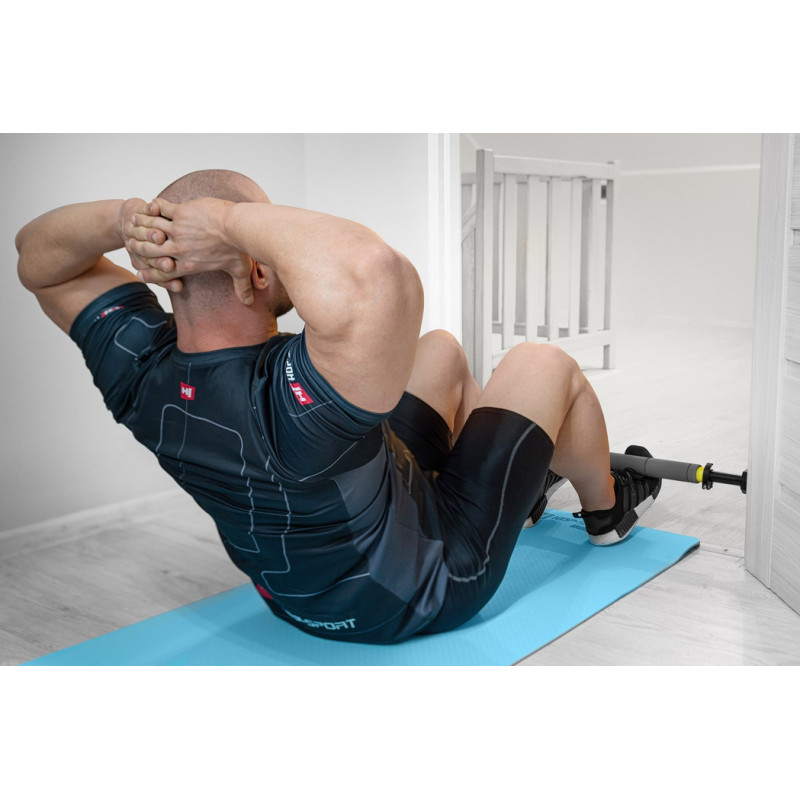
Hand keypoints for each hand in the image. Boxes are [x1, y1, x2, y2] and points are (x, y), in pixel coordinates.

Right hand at [126, 197, 253, 304]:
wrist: (239, 227)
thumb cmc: (241, 249)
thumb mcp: (240, 271)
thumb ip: (242, 288)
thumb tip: (250, 302)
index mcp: (189, 265)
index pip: (161, 272)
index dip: (148, 271)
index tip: (138, 270)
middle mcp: (180, 249)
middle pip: (150, 250)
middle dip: (139, 246)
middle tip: (130, 240)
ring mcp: (179, 230)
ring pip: (151, 228)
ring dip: (143, 224)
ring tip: (135, 220)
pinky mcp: (182, 212)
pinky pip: (161, 209)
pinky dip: (155, 207)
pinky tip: (151, 204)